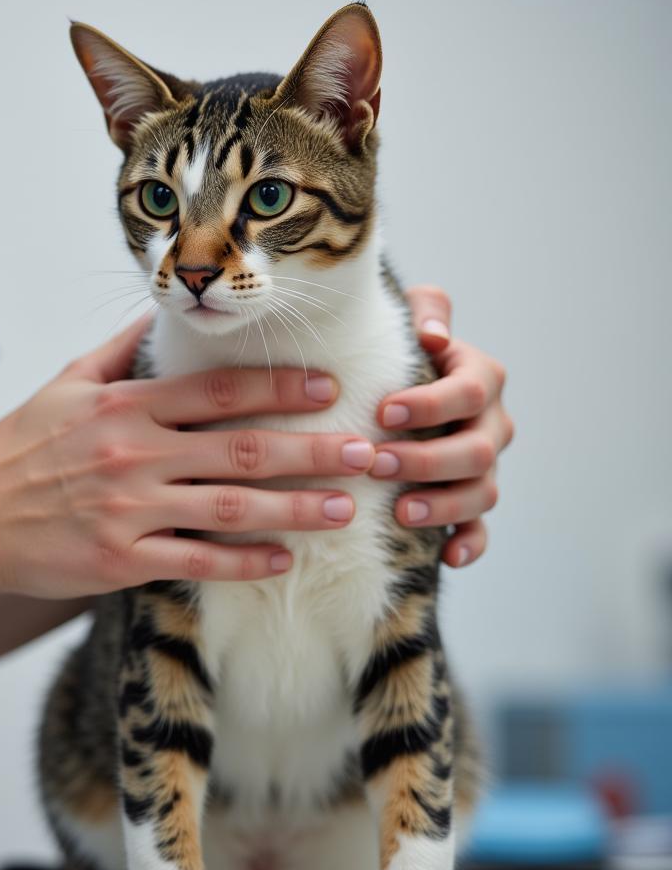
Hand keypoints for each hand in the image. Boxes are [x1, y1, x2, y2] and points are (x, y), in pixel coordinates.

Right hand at [0, 316, 380, 598]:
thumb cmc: (18, 447)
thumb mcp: (65, 382)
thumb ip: (119, 348)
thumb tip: (160, 309)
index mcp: (126, 405)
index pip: (218, 390)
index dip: (280, 387)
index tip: (329, 388)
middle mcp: (135, 454)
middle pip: (242, 448)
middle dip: (313, 449)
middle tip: (367, 451)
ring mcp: (130, 509)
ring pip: (230, 507)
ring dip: (296, 508)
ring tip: (346, 508)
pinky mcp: (121, 560)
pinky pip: (197, 561)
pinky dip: (244, 561)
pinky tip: (285, 560)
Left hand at [371, 286, 513, 568]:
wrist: (396, 390)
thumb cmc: (399, 350)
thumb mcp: (410, 318)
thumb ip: (426, 312)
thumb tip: (431, 335)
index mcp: (480, 378)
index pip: (469, 391)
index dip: (430, 404)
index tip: (383, 412)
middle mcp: (491, 424)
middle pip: (478, 448)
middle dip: (427, 459)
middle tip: (377, 463)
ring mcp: (485, 467)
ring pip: (483, 492)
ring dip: (444, 505)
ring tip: (400, 512)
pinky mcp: (471, 501)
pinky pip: (482, 530)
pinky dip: (470, 545)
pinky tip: (448, 557)